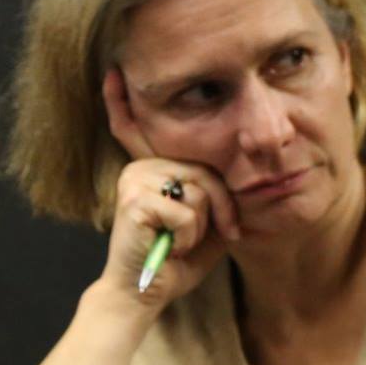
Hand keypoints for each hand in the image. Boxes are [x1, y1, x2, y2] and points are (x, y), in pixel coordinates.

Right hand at [99, 68, 238, 302]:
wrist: (148, 291)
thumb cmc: (181, 257)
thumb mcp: (209, 218)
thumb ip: (219, 191)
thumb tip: (253, 157)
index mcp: (155, 165)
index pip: (153, 131)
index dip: (127, 103)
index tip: (112, 73)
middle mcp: (141, 167)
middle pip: (207, 173)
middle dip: (221, 210)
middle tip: (212, 235)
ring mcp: (136, 181)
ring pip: (201, 193)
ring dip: (201, 228)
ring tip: (179, 241)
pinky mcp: (135, 202)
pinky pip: (188, 213)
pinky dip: (188, 237)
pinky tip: (168, 245)